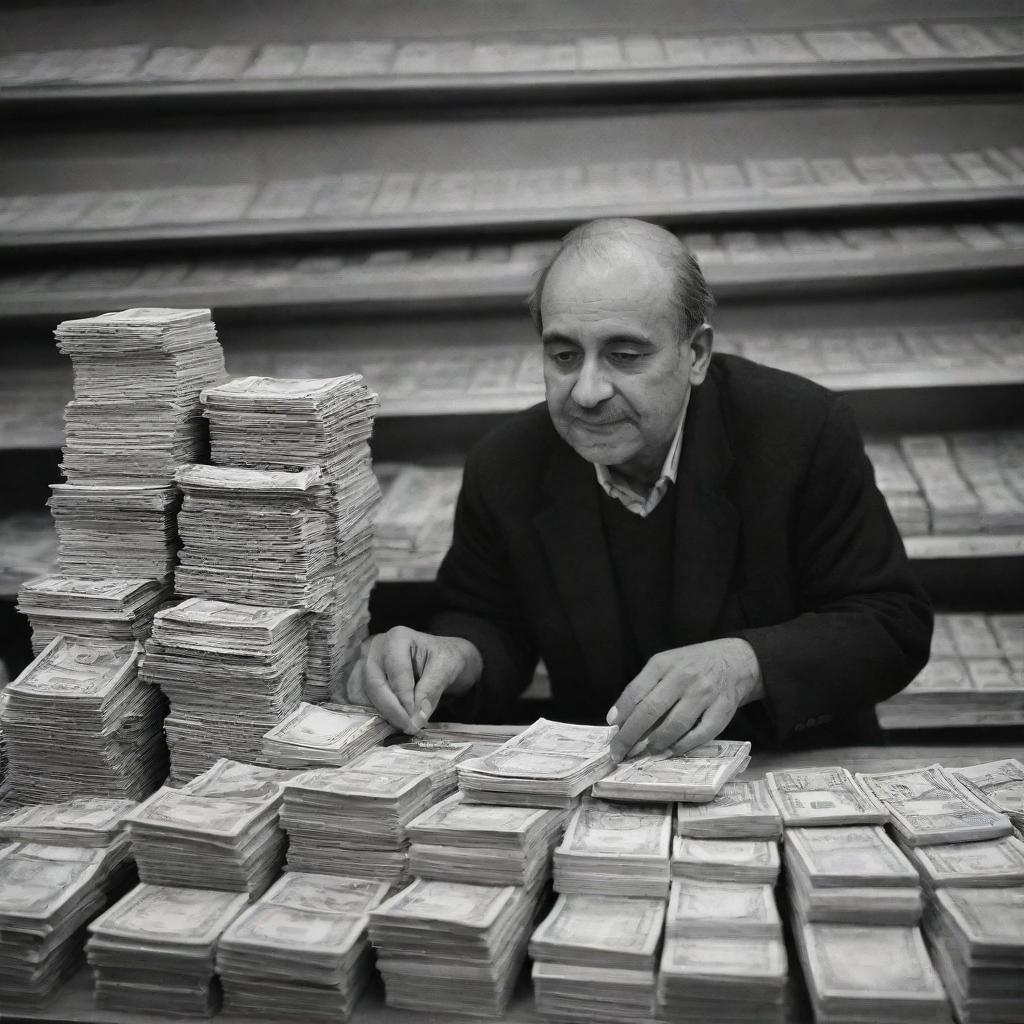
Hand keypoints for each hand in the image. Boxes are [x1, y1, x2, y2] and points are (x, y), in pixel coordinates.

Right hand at [347, 627, 482, 733]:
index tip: (415, 721)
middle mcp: (377, 649)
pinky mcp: (367, 680)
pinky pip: (366, 701)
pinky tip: (398, 721)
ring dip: (385, 714)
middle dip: (391, 710)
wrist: (442, 658)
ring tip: (407, 726)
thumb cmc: (444, 658)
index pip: (396, 673)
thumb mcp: (445, 669)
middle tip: (409, 728)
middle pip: (375, 684)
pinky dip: (381, 713)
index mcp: (398, 638)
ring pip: (367, 695)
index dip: (404, 700)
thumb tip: (416, 719)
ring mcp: (369, 664)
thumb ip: (430, 691)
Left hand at [607, 639, 762, 761]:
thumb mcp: (665, 665)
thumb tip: (617, 720)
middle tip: (620, 753)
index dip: (621, 715)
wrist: (735, 660)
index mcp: (663, 664)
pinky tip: (671, 750)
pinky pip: (700, 734)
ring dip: (656, 744)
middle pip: (650, 711)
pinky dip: (682, 746)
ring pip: (674, 725)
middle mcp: (683, 677)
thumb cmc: (692, 665)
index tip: (611, 732)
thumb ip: (642, 688)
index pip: (635, 692)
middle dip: (631, 736)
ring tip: (646, 752)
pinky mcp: (722, 709)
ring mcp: (704, 693)